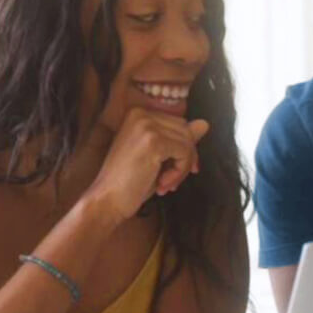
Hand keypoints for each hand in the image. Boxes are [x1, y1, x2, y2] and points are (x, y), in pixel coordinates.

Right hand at [85, 108, 208, 221]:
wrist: (107, 200)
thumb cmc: (129, 181)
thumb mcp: (157, 156)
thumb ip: (178, 138)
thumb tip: (204, 124)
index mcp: (138, 113)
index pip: (179, 124)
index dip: (184, 149)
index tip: (175, 170)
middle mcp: (141, 114)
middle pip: (186, 131)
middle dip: (185, 159)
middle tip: (170, 181)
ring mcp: (147, 126)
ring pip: (187, 143)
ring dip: (181, 168)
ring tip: (165, 184)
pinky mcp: (154, 141)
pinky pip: (184, 153)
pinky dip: (179, 172)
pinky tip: (162, 184)